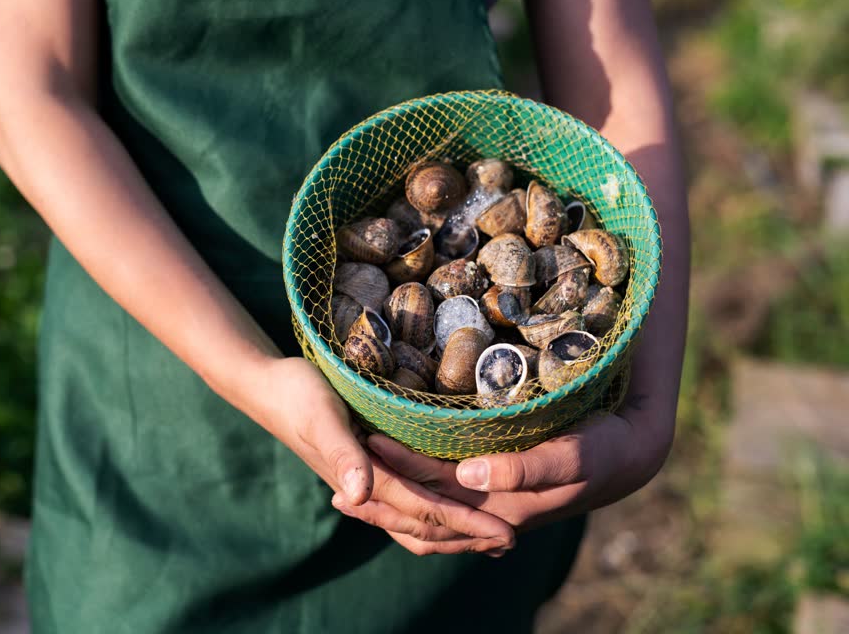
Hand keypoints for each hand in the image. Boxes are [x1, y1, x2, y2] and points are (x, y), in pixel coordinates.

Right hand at [259, 358, 515, 554]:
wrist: (269, 387)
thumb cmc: (298, 395)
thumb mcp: (321, 416)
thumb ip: (341, 453)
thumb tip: (358, 495)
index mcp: (366, 479)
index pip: (425, 510)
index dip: (466, 522)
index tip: (506, 530)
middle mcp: (368, 488)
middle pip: (424, 524)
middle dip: (467, 534)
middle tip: (511, 539)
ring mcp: (365, 481)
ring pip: (414, 520)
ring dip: (451, 530)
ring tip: (485, 534)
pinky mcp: (365, 468)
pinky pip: (403, 500)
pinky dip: (429, 512)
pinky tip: (443, 505)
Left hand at [353, 380, 674, 532]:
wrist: (629, 458)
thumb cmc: (603, 451)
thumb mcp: (572, 456)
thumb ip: (523, 466)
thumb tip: (469, 475)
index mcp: (500, 505)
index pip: (435, 490)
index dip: (397, 469)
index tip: (361, 445)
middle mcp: (489, 515)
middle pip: (422, 512)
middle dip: (379, 499)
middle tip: (335, 480)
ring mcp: (492, 512)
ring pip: (429, 521)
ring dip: (390, 511)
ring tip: (348, 497)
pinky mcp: (496, 500)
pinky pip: (446, 515)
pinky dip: (415, 509)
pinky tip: (397, 496)